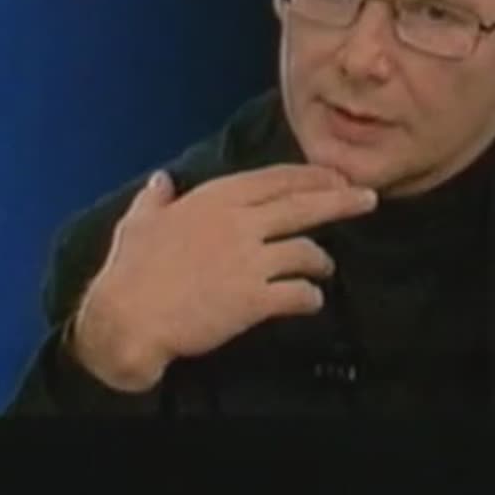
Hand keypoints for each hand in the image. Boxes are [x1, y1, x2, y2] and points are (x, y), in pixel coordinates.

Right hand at [70, 164, 376, 391]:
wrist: (127, 318)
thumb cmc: (130, 270)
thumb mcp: (138, 222)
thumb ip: (156, 198)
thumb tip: (161, 180)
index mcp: (216, 198)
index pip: (278, 179)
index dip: (312, 177)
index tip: (334, 177)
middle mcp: (239, 223)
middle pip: (304, 205)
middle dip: (341, 202)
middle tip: (367, 200)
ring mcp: (249, 261)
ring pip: (306, 251)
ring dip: (321, 260)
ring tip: (326, 267)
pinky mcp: (254, 299)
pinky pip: (297, 294)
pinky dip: (310, 297)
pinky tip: (311, 300)